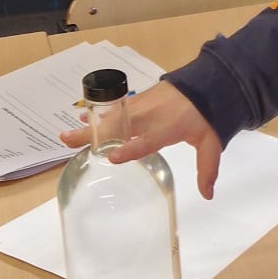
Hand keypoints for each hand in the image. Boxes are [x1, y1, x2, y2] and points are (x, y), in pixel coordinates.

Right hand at [61, 82, 223, 198]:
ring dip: (89, 125)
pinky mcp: (139, 99)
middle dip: (94, 135)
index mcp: (169, 128)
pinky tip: (84, 117)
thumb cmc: (208, 115)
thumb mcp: (211, 143)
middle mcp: (151, 116)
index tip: (112, 158)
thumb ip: (207, 169)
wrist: (208, 83)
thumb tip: (207, 195)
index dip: (130, 149)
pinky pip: (115, 108)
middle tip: (69, 143)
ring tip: (66, 136)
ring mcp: (143, 105)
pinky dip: (98, 113)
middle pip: (118, 127)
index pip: (147, 141)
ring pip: (112, 117)